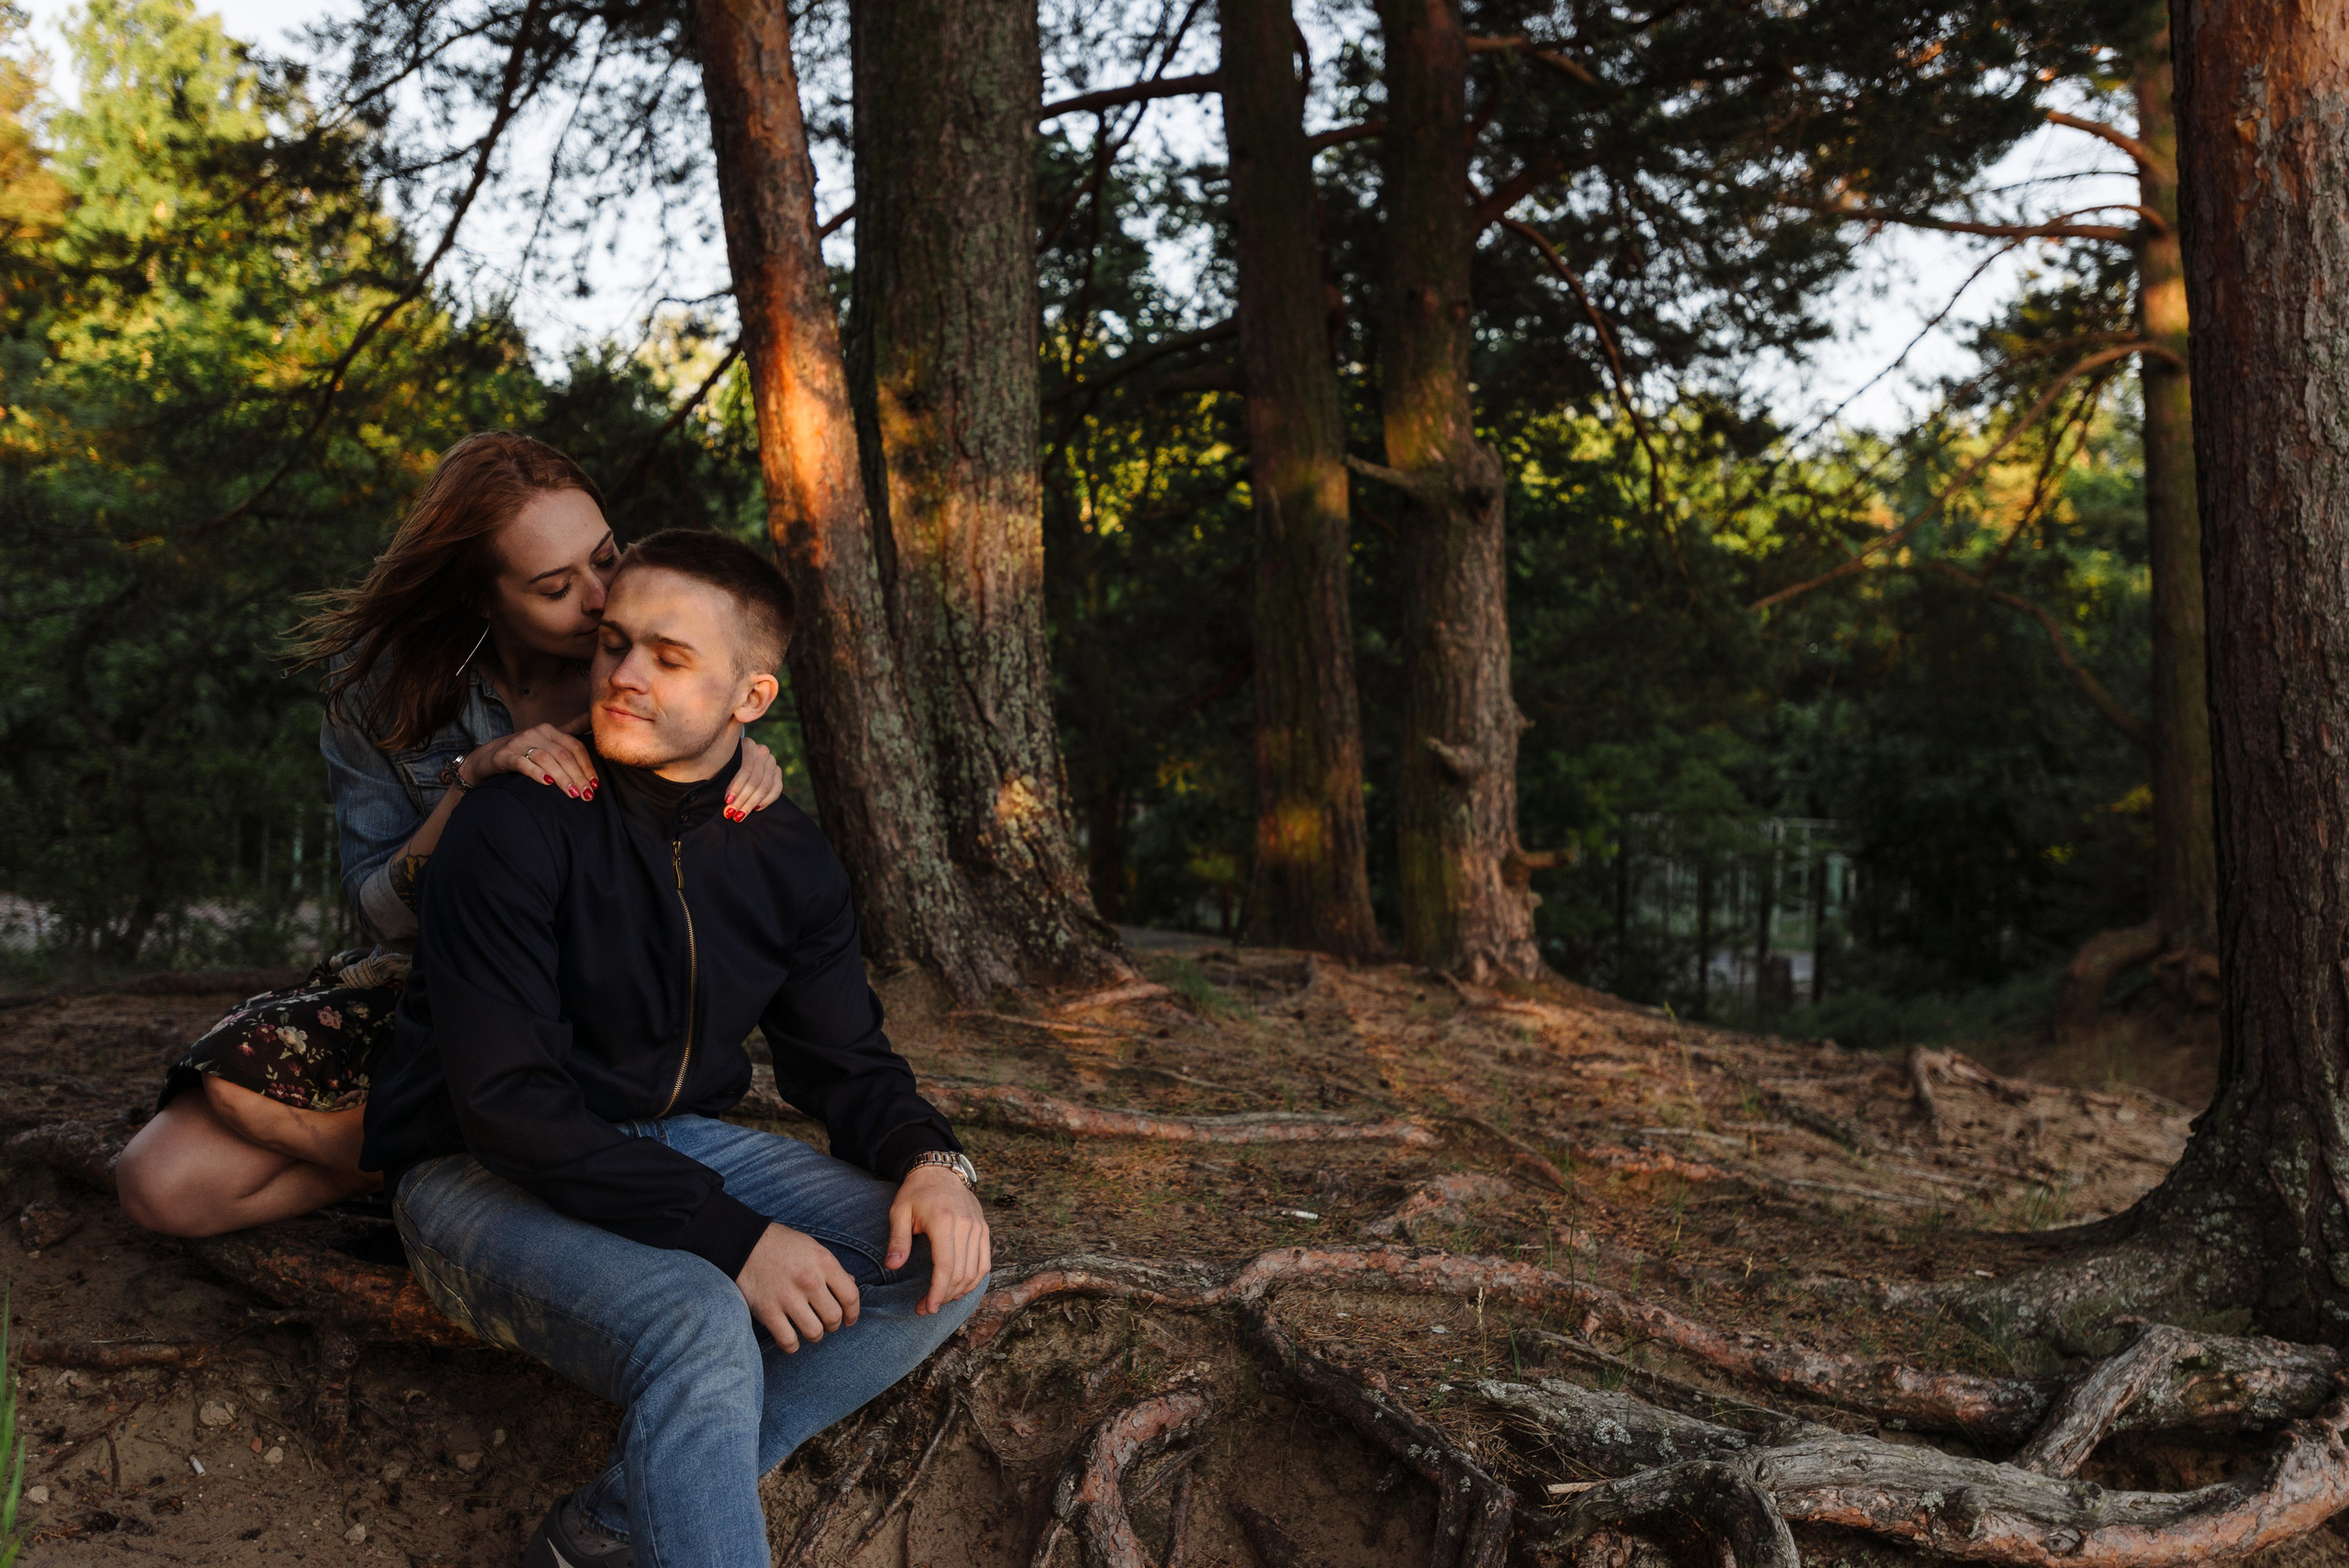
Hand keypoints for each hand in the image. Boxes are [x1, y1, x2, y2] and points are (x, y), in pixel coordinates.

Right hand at [466, 722, 598, 800]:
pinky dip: (537, 773)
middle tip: (587, 795)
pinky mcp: (504, 756)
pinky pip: (523, 763)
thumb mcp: (549, 741)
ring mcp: (519, 743)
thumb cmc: (525, 752)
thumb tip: (595, 717)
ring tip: (573, 793)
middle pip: (563, 754)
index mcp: (550, 730)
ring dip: (562, 778)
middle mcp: (536, 733)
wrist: (488, 757)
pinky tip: (547, 783)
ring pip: (546, 759)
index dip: (587, 766)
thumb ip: (573, 729)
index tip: (595, 784)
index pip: (575, 746)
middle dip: (578, 775)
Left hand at [726, 737, 784, 821]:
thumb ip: (723, 775)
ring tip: (741, 814)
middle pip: (755, 780)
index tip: (727, 801)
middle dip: (742, 799)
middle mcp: (763, 752)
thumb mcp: (722, 763)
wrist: (736, 756)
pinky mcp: (778, 772)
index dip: (736, 787)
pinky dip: (767, 801)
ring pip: (766, 786)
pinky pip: (777, 789)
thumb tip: (725, 799)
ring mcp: (772, 762)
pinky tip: (755, 808)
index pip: (745, 769)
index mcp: (748, 745)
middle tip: (732, 812)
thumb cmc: (724, 762)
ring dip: (752, 803)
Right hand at [735, 1223, 860, 1351]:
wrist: (744, 1243)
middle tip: (826, 1323)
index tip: (849, 1319)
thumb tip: (851, 1283)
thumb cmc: (782, 1245)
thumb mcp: (812, 1248)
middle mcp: (809, 1281)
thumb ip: (832, 1267)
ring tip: (809, 1328)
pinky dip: (792, 1345)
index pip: (851, 1296)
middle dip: (833, 1325)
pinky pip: (788, 1341)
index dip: (853, 1312)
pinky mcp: (768, 1311)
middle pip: (834, 1317)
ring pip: (814, 1333)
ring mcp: (788, 1297)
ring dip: (814, 1335)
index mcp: (823, 1262)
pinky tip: (791, 1337)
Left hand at [887, 1164, 989, 1315]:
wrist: (940, 1171)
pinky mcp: (984, 1229)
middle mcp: (965, 1225)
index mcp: (944, 1221)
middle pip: (961, 1273)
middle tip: (926, 1308)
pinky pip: (985, 1262)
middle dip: (944, 1296)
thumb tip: (893, 1266)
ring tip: (941, 1299)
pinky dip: (974, 1280)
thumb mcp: (899, 1211)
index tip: (926, 1307)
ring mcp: (978, 1227)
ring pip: (975, 1271)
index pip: (945, 1266)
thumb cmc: (916, 1193)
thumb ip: (898, 1240)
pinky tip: (960, 1289)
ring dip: (959, 1291)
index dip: (937, 1291)